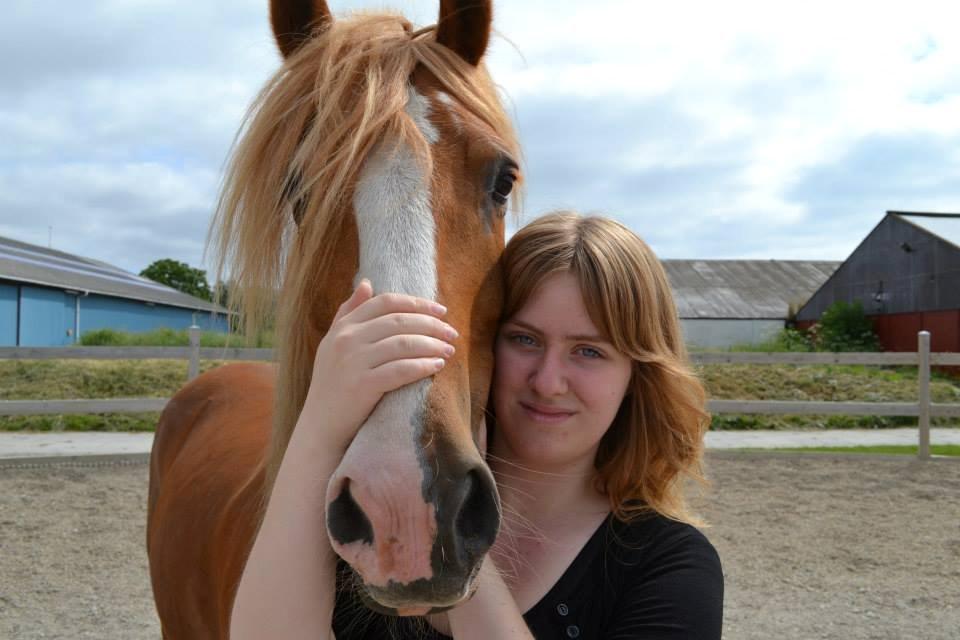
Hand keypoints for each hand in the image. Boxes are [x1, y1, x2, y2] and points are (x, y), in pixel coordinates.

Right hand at [298, 280, 458, 454]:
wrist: (319, 427)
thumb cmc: (331, 384)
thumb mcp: (333, 344)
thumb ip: (348, 312)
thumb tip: (367, 283)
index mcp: (343, 327)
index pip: (385, 303)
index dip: (417, 303)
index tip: (441, 310)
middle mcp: (347, 340)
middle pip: (398, 321)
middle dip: (430, 324)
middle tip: (451, 333)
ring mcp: (353, 362)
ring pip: (403, 343)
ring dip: (432, 345)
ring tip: (449, 350)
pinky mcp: (362, 386)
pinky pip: (401, 370)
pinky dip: (422, 365)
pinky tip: (437, 366)